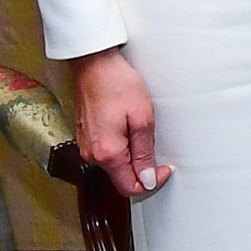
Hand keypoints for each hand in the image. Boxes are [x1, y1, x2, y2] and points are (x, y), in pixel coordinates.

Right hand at [70, 47, 171, 197]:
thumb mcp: (142, 118)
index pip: (130, 188)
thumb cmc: (117, 84)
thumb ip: (144, 152)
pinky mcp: (86, 137)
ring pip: (114, 167)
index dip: (152, 182)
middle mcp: (92, 154)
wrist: (94, 63)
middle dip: (142, 170)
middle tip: (156, 148)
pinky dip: (121, 149)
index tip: (164, 168)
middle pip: (121, 179)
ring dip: (132, 158)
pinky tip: (128, 130)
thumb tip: (147, 179)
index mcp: (107, 153)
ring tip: (141, 133)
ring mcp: (86, 146)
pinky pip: (106, 153)